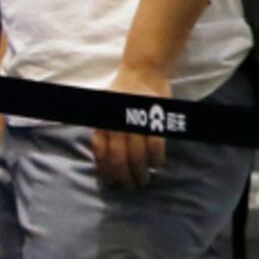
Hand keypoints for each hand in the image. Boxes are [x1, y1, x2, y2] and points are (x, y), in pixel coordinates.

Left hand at [91, 63, 171, 188]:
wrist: (141, 71)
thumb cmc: (121, 95)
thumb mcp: (104, 112)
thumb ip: (103, 133)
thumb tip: (103, 161)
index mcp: (102, 123)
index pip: (102, 153)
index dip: (106, 171)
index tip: (112, 182)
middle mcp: (116, 124)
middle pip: (118, 158)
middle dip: (124, 177)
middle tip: (131, 186)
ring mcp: (135, 121)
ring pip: (136, 155)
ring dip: (140, 171)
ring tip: (144, 180)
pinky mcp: (153, 118)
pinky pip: (155, 144)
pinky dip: (156, 158)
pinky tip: (156, 165)